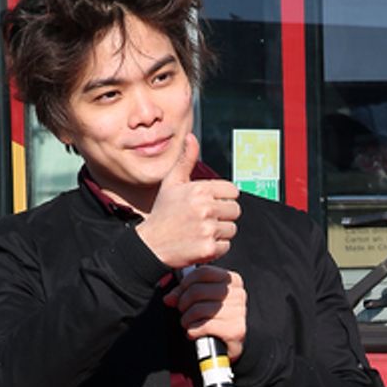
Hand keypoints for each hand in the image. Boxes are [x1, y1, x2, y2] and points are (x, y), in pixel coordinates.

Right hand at [137, 138, 240, 268]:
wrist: (151, 244)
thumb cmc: (162, 214)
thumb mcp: (172, 183)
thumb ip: (186, 160)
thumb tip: (192, 138)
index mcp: (200, 190)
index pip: (233, 191)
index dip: (223, 198)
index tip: (212, 203)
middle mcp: (206, 208)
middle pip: (235, 210)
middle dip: (223, 215)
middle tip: (206, 219)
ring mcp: (208, 229)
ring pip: (232, 229)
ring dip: (220, 232)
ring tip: (202, 230)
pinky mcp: (209, 248)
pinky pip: (226, 246)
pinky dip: (216, 247)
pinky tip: (201, 242)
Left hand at [163, 265, 246, 358]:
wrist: (228, 346)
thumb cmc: (215, 321)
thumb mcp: (201, 300)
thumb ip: (185, 293)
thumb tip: (169, 298)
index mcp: (232, 280)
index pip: (203, 272)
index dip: (185, 283)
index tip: (179, 295)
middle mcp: (238, 294)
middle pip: (198, 290)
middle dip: (183, 303)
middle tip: (183, 312)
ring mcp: (239, 312)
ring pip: (199, 309)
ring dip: (186, 319)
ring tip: (187, 323)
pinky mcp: (235, 330)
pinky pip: (204, 326)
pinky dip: (193, 330)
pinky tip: (193, 333)